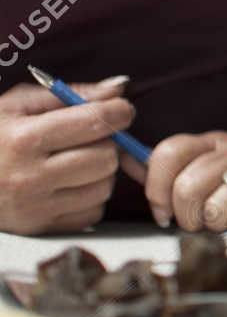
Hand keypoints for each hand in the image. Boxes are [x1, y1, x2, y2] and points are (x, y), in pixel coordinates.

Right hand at [0, 78, 132, 234]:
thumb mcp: (17, 105)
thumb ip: (69, 93)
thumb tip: (118, 88)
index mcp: (23, 140)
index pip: (95, 122)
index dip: (118, 111)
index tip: (119, 109)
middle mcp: (30, 178)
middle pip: (106, 157)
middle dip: (106, 142)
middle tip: (89, 137)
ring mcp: (35, 209)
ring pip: (105, 186)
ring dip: (100, 171)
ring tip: (73, 160)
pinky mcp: (41, 229)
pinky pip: (93, 211)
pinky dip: (89, 196)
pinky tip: (66, 185)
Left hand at [127, 131, 226, 230]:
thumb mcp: (201, 179)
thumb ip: (164, 173)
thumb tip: (124, 157)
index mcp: (214, 142)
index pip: (169, 151)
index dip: (157, 188)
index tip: (163, 212)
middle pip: (187, 185)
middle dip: (186, 215)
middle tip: (199, 222)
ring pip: (215, 206)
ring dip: (215, 226)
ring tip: (226, 223)